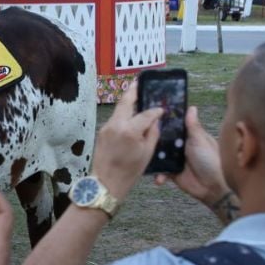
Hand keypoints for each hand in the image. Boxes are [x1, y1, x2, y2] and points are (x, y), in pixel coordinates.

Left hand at [90, 84, 162, 200]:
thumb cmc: (129, 171)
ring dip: (128, 102)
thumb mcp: (147, 153)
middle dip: (134, 90)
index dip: (156, 111)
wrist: (105, 183)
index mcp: (130, 130)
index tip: (162, 109)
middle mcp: (116, 124)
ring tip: (137, 96)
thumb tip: (155, 120)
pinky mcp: (102, 131)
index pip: (146, 114)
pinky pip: (115, 118)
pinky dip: (123, 114)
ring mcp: (107, 126)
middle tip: (140, 82)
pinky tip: (130, 116)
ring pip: (119, 109)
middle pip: (126, 101)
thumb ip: (152, 133)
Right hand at [153, 105, 230, 206]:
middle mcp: (181, 146)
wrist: (212, 187)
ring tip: (145, 158)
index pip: (174, 125)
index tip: (150, 115)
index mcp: (189, 136)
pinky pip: (161, 171)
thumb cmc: (211, 160)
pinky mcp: (172, 172)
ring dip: (153, 157)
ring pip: (159, 155)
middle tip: (141, 135)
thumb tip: (191, 107)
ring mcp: (175, 159)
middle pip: (163, 139)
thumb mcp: (200, 141)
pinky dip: (158, 174)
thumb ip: (193, 126)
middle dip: (154, 139)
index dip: (163, 121)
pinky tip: (159, 178)